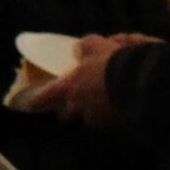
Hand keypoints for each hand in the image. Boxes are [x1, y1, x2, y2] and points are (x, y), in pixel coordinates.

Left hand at [30, 33, 154, 128]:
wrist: (139, 82)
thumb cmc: (112, 62)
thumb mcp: (97, 44)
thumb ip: (85, 46)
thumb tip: (78, 49)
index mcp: (70, 86)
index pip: (46, 96)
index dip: (37, 100)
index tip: (30, 103)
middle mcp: (80, 106)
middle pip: (66, 113)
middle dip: (68, 109)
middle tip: (71, 103)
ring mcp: (98, 118)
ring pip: (88, 117)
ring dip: (91, 112)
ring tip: (100, 102)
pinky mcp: (115, 125)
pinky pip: (108, 120)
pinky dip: (110, 114)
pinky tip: (118, 104)